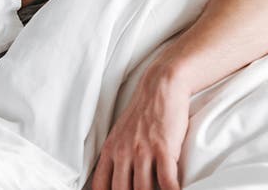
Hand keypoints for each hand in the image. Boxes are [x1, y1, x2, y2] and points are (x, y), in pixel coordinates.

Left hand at [91, 63, 190, 189]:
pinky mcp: (163, 149)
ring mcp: (142, 151)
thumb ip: (116, 157)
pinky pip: (167, 182)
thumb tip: (117, 181)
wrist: (160, 88)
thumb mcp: (120, 134)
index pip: (100, 186)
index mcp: (110, 151)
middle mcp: (123, 153)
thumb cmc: (143, 113)